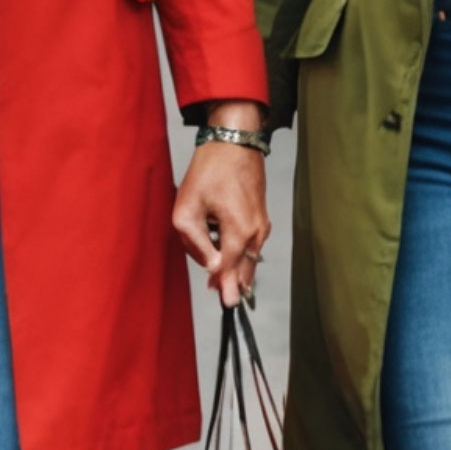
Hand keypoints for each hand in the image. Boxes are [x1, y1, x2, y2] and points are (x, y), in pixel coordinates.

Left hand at [173, 106, 269, 308]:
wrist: (235, 142)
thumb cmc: (210, 170)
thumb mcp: (188, 208)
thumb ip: (196, 243)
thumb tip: (211, 266)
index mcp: (240, 231)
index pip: (232, 271)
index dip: (226, 290)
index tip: (228, 308)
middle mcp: (257, 232)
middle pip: (245, 270)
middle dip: (231, 282)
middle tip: (222, 299)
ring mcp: (262, 225)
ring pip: (248, 258)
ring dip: (233, 266)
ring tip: (218, 276)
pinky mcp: (261, 218)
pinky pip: (251, 245)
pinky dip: (239, 253)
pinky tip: (225, 252)